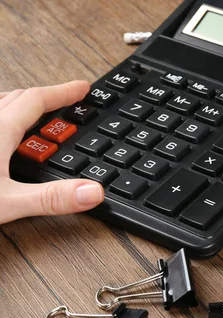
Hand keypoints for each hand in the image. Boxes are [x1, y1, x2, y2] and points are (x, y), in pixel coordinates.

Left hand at [0, 81, 103, 223]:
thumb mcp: (7, 204)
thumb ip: (52, 198)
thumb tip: (93, 190)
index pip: (36, 100)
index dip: (63, 93)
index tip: (82, 89)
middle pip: (17, 97)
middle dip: (45, 97)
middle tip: (66, 100)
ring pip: (0, 104)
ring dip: (20, 103)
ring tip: (36, 113)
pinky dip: (3, 116)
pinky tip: (5, 135)